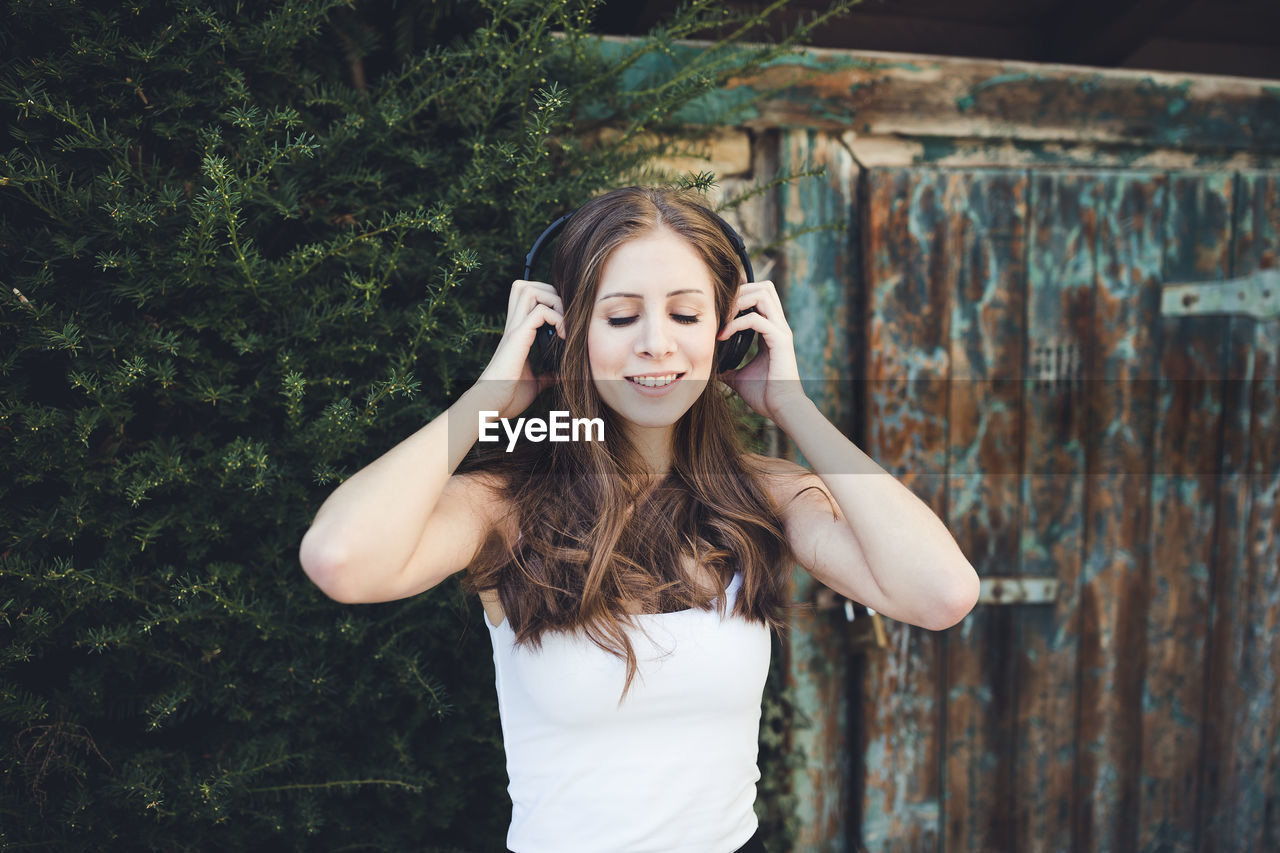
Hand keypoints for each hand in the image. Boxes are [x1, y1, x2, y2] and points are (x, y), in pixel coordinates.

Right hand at [473, 279, 564, 418]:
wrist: (492, 405)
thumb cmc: (509, 396)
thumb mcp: (535, 383)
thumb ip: (546, 376)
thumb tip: (561, 376)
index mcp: (518, 333)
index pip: (528, 297)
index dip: (547, 298)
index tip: (564, 321)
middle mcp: (514, 326)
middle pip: (525, 285)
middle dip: (550, 291)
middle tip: (564, 316)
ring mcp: (514, 329)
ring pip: (530, 289)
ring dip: (553, 300)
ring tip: (564, 323)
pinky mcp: (517, 338)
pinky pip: (540, 311)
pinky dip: (557, 318)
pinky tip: (564, 337)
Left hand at [716, 276, 809, 421]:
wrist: (781, 409)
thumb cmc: (764, 395)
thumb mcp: (739, 377)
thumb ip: (727, 368)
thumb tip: (710, 369)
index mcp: (771, 330)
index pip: (760, 296)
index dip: (741, 293)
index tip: (720, 305)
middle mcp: (778, 326)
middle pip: (764, 287)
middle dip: (740, 291)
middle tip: (721, 310)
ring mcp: (781, 331)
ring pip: (763, 294)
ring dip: (739, 301)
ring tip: (723, 318)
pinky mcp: (780, 340)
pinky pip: (756, 319)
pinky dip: (736, 323)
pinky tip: (723, 336)